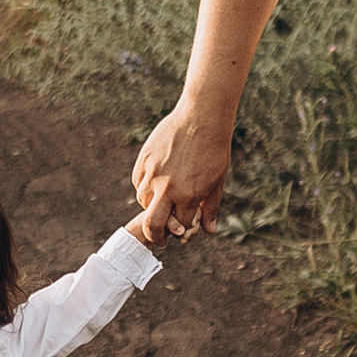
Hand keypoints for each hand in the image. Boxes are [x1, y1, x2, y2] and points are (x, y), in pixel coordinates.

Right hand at [132, 99, 232, 240]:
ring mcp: (153, 173)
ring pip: (143, 202)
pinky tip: (155, 184)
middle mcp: (167, 188)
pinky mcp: (144, 160)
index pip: (179, 226)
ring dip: (151, 207)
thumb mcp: (217, 181)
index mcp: (189, 195)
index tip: (182, 230)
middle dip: (155, 236)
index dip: (182, 230)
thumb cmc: (214, 149)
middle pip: (152, 225)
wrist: (202, 117)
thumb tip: (209, 231)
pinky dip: (145, 188)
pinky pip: (139, 183)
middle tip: (160, 239)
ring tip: (161, 202)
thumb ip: (210, 208)